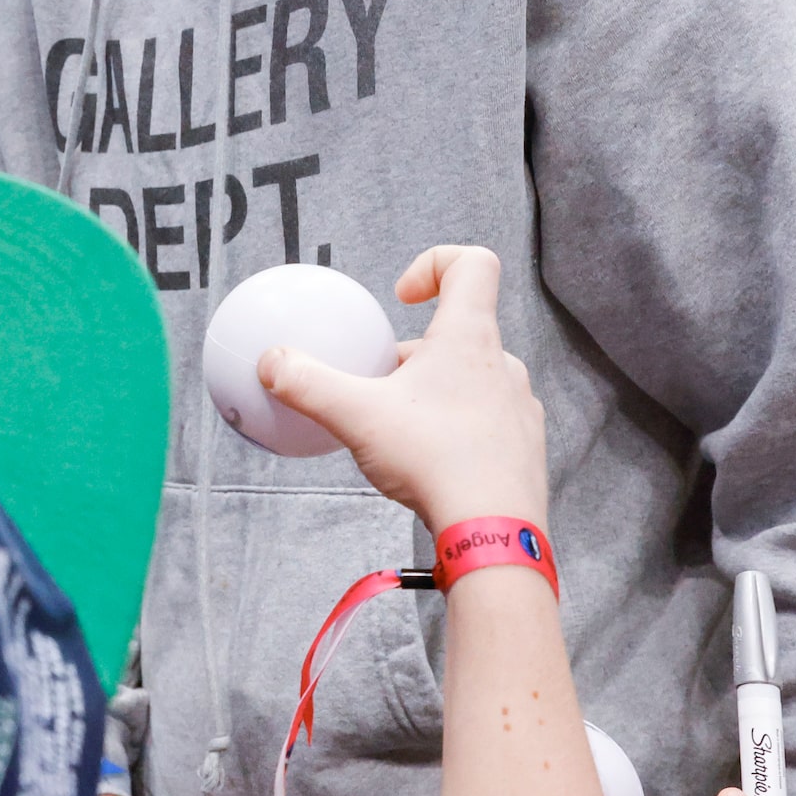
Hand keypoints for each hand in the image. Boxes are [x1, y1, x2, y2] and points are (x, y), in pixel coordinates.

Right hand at [256, 246, 545, 532]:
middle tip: (379, 388)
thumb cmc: (435, 461)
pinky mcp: (525, 448)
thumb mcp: (356, 417)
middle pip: (459, 332)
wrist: (494, 531)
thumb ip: (309, 384)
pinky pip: (487, 423)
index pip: (473, 264)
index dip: (435, 264)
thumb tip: (271, 363)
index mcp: (469, 338)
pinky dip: (456, 432)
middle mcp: (503, 364)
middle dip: (415, 354)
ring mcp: (519, 407)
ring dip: (435, 394)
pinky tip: (429, 465)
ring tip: (400, 431)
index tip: (403, 298)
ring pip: (473, 380)